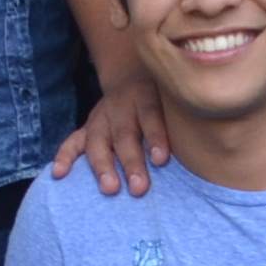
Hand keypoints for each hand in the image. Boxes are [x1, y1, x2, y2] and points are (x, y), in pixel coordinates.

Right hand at [52, 73, 175, 197]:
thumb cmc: (161, 99)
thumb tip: (206, 148)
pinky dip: (64, 157)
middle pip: (124, 135)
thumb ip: (181, 120)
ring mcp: (101, 118)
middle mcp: (121, 107)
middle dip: (130, 162)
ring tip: (109, 189)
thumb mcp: (173, 99)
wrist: (131, 77)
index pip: (150, 116)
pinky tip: (59, 174)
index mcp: (146, 97)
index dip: (155, 137)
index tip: (161, 160)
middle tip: (139, 188)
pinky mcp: (88, 127)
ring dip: (102, 166)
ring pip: (98, 141)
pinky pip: (73, 142)